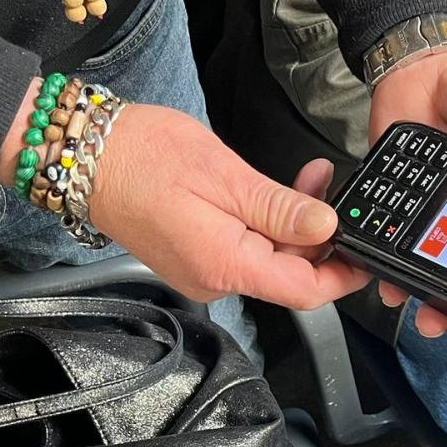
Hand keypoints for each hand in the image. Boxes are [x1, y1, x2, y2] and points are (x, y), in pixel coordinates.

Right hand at [85, 105, 368, 308]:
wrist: (81, 154)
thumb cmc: (142, 157)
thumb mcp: (225, 175)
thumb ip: (279, 208)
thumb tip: (326, 227)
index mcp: (225, 264)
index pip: (305, 291)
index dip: (342, 273)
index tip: (364, 248)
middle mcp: (214, 278)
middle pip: (291, 273)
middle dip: (320, 234)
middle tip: (328, 184)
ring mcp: (204, 270)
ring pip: (271, 258)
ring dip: (295, 223)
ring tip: (308, 177)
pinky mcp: (197, 255)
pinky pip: (246, 248)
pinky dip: (268, 223)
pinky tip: (274, 191)